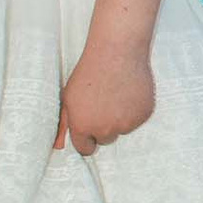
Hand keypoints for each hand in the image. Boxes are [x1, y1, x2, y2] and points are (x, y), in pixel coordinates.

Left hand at [57, 40, 155, 155]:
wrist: (117, 52)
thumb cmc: (88, 73)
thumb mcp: (68, 97)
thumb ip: (64, 124)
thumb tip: (58, 147)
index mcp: (83, 127)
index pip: (85, 149)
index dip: (87, 137)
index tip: (90, 125)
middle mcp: (105, 129)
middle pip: (105, 139)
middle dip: (103, 126)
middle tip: (103, 103)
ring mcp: (126, 123)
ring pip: (123, 129)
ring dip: (120, 118)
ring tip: (116, 94)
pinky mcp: (144, 115)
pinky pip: (138, 119)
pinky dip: (135, 110)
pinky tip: (129, 92)